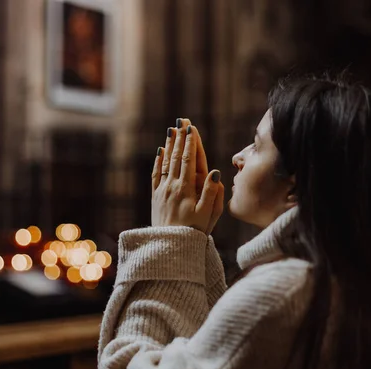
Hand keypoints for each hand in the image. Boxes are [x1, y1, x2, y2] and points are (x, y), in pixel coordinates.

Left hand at [151, 119, 223, 234]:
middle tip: (182, 120)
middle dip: (180, 138)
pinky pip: (156, 174)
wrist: (169, 247)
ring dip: (169, 145)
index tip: (191, 128)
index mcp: (187, 189)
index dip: (191, 143)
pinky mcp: (156, 197)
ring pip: (166, 163)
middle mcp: (173, 186)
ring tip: (171, 130)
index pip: (189, 160)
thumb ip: (212, 193)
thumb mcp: (208, 215)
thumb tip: (215, 172)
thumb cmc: (193, 232)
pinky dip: (159, 161)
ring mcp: (163, 191)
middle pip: (177, 157)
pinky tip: (160, 151)